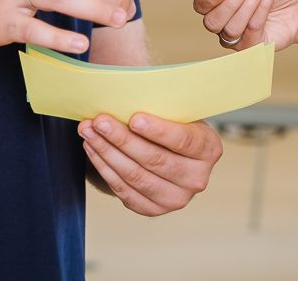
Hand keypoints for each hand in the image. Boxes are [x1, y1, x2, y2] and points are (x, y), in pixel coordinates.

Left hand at [79, 113, 221, 215]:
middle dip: (122, 139)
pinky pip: (124, 191)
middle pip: (155, 160)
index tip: (133, 118)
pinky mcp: (153, 209)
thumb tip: (128, 89)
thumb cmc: (171, 121)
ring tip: (88, 132)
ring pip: (135, 176)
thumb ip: (162, 104)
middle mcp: (197, 179)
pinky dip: (105, 169)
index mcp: (209, 149)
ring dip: (107, 152)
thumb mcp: (177, 110)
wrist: (169, 150)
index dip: (158, 130)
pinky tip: (92, 149)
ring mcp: (175, 198)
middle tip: (99, 121)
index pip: (184, 140)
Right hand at [192, 0, 297, 51]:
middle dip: (229, 4)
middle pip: (212, 22)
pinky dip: (261, 10)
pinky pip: (251, 31)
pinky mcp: (253, 46)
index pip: (201, 5)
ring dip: (248, 5)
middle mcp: (222, 23)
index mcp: (216, 4)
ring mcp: (236, 37)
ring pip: (232, 28)